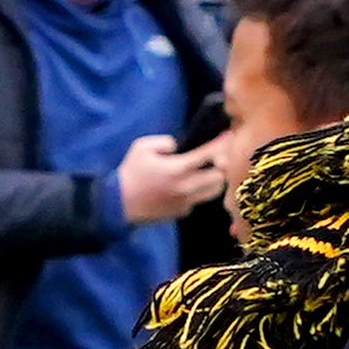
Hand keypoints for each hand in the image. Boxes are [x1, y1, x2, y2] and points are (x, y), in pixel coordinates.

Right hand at [114, 133, 232, 226]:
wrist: (119, 203)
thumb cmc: (131, 173)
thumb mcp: (142, 147)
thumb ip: (164, 142)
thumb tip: (178, 146)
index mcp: (178, 169)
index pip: (209, 154)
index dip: (222, 144)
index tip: (228, 136)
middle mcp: (186, 187)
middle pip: (220, 176)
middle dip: (221, 166)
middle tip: (218, 158)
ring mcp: (186, 202)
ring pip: (214, 191)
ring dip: (214, 180)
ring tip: (207, 172)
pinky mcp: (182, 212)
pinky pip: (199, 200)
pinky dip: (199, 192)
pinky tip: (188, 186)